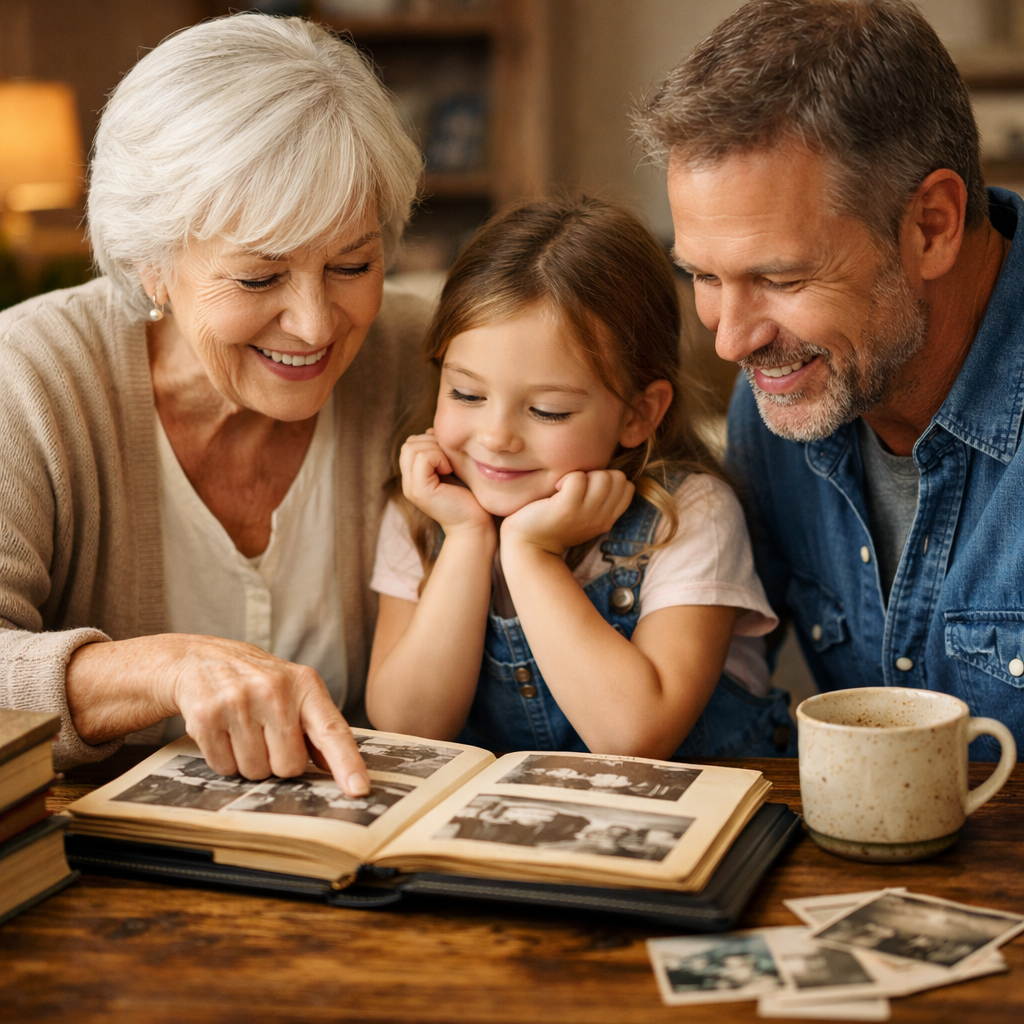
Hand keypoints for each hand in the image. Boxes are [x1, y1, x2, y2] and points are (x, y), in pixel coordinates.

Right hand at [66, 635, 369, 795]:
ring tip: (242, 730)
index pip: (332, 731)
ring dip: (249, 762)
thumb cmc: (257, 682)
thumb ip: (317, 727)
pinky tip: (223, 732)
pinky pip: (225, 768)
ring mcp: (239, 702)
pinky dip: (224, 759)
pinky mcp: (207, 716)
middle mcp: (274, 690)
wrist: (199, 660)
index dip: (347, 763)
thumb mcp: (294, 690)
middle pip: (290, 766)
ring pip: (256, 771)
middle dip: (279, 761)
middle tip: (266, 735)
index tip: (360, 789)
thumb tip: (337, 769)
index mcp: (305, 685)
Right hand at [399, 430, 493, 536]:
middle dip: (432, 443)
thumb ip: (439, 452)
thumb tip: (431, 430)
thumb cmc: (469, 498)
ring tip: (449, 466)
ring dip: (435, 449)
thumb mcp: (451, 468)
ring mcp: (411, 488)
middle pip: (410, 443)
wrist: (474, 525)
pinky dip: (438, 457)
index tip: (449, 456)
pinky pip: (423, 457)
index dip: (430, 441)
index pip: (411, 444)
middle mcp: (408, 482)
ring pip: (413, 447)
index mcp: (414, 477)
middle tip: (449, 460)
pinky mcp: (420, 491)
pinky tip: (449, 470)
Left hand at [500, 470, 633, 554]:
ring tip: (566, 488)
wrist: (528, 546)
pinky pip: (578, 478)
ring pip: (603, 476)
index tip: (588, 488)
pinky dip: (566, 478)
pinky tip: (555, 490)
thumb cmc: (553, 523)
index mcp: (608, 518)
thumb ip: (598, 498)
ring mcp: (586, 514)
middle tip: (576, 487)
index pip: (627, 486)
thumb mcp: (584, 514)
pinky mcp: (567, 509)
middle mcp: (601, 517)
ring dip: (583, 475)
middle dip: (597, 474)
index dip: (609, 479)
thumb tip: (607, 472)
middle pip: (618, 478)